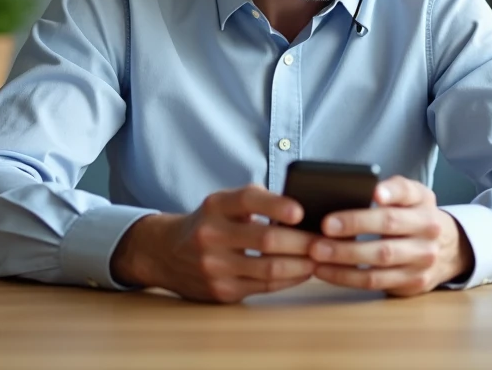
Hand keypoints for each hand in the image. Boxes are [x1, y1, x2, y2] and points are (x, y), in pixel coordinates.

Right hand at [110, 184, 317, 303]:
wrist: (165, 253)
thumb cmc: (209, 223)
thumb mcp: (223, 203)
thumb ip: (256, 201)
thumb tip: (304, 210)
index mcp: (215, 206)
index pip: (248, 200)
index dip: (276, 205)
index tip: (300, 211)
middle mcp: (211, 235)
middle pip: (266, 239)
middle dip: (302, 241)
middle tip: (326, 241)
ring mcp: (215, 267)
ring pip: (269, 267)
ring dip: (302, 264)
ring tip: (321, 258)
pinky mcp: (222, 291)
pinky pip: (264, 286)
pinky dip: (290, 279)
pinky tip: (304, 271)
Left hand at [308, 176, 473, 296]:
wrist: (448, 251)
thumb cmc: (414, 217)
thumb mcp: (411, 198)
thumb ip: (389, 191)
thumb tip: (353, 191)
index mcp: (423, 202)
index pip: (407, 192)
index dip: (390, 192)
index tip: (373, 192)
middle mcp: (428, 229)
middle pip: (390, 225)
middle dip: (355, 225)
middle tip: (325, 226)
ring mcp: (423, 259)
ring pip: (380, 258)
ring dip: (345, 255)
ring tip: (317, 251)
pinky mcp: (412, 283)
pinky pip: (375, 281)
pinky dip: (346, 277)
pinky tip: (324, 270)